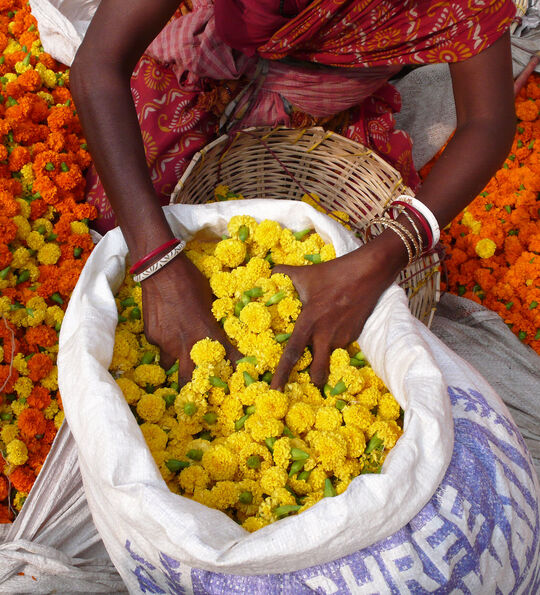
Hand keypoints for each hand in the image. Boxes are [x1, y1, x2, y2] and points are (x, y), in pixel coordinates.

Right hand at [141, 253, 241, 383]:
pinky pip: (159, 346)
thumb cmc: (191, 280)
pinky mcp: (152, 336)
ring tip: (176, 358)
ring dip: (174, 363)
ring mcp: (166, 343)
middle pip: (189, 379)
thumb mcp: (210, 299)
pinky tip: (165, 327)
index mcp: (208, 333)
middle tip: (195, 397)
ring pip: (169, 364)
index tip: (238, 382)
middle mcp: (187, 344)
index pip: (227, 358)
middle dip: (192, 391)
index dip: (234, 372)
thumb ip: (212, 319)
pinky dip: (163, 342)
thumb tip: (217, 327)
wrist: (161, 269)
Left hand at [270, 241, 401, 389]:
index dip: (282, 374)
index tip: (274, 390)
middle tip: (307, 378)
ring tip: (322, 348)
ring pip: (329, 357)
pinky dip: (334, 343)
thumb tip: (268, 272)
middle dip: (313, 378)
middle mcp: (324, 335)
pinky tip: (334, 328)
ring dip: (324, 358)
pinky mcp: (354, 336)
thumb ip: (283, 274)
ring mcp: (342, 338)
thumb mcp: (305, 274)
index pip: (291, 354)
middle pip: (317, 370)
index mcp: (308, 322)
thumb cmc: (332, 273)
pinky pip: (340, 346)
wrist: (367, 273)